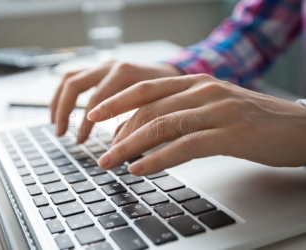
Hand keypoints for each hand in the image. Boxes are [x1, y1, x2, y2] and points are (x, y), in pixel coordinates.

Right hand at [50, 61, 180, 140]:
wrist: (171, 73)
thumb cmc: (166, 94)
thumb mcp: (155, 107)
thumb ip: (134, 123)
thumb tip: (114, 148)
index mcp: (124, 73)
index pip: (96, 100)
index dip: (85, 123)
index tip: (80, 142)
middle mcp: (110, 66)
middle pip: (75, 84)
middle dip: (64, 110)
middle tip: (61, 134)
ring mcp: (103, 65)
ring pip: (70, 78)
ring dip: (58, 101)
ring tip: (55, 123)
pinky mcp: (99, 69)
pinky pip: (74, 77)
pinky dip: (64, 94)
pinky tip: (62, 110)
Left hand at [87, 74, 305, 174]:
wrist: (298, 127)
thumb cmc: (253, 120)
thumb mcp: (213, 107)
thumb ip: (183, 112)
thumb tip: (149, 129)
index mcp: (197, 82)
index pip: (146, 88)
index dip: (117, 102)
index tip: (95, 115)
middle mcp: (203, 90)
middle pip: (148, 108)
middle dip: (119, 131)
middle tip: (102, 151)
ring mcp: (217, 110)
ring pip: (162, 126)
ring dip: (131, 147)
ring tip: (113, 162)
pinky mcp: (230, 134)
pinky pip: (184, 146)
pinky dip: (158, 159)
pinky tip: (141, 170)